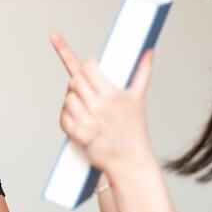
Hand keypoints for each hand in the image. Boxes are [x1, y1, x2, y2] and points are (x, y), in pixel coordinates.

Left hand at [50, 32, 154, 174]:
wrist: (129, 160)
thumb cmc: (134, 129)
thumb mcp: (138, 98)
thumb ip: (143, 71)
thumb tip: (148, 51)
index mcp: (112, 95)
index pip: (88, 68)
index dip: (87, 64)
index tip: (89, 65)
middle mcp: (99, 106)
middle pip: (74, 81)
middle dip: (78, 81)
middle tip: (86, 88)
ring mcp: (88, 121)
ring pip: (67, 98)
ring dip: (72, 99)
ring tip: (84, 105)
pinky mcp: (79, 135)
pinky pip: (63, 118)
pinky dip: (67, 117)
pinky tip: (78, 118)